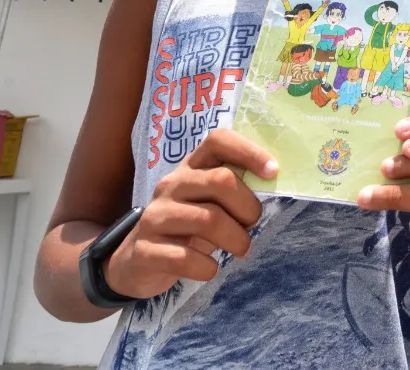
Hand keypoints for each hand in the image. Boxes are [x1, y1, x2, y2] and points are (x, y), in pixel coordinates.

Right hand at [102, 129, 276, 298]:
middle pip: (221, 181)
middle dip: (248, 207)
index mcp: (190, 168)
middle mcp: (171, 185)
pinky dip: (207, 267)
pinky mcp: (145, 250)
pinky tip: (210, 268)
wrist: (136, 262)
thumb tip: (273, 181)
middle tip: (251, 225)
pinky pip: (185, 258)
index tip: (273, 172)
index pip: (218, 140)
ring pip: (208, 220)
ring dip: (236, 239)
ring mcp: (155, 216)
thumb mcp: (207, 202)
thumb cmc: (186, 227)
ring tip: (241, 249)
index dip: (249, 151)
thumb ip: (232, 190)